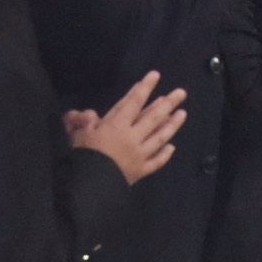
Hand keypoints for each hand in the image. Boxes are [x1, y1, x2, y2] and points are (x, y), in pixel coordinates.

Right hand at [68, 71, 188, 184]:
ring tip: (182, 114)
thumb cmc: (83, 156)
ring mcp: (139, 155)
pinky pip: (156, 162)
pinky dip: (164, 154)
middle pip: (153, 117)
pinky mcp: (140, 172)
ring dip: (171, 125)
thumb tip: (91, 115)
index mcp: (117, 125)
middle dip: (168, 103)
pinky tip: (172, 147)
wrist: (89, 186)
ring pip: (159, 137)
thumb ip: (85, 120)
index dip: (144, 88)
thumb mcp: (78, 133)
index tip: (155, 75)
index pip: (133, 102)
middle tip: (181, 93)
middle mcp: (133, 137)